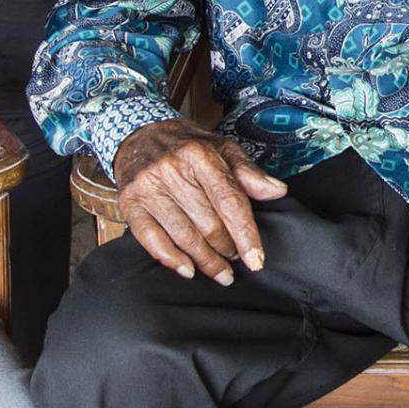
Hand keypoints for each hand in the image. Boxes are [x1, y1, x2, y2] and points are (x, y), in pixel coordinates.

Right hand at [110, 119, 288, 284]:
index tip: (257, 260)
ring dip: (205, 261)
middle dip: (227, 249)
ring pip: (183, 236)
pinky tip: (188, 271)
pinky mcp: (130, 203)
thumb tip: (278, 191)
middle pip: (208, 223)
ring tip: (221, 273)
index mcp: (200, 155)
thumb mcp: (222, 148)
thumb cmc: (187, 146)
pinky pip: (151, 239)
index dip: (245, 234)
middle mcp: (172, 170)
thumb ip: (249, 173)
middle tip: (236, 260)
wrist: (140, 134)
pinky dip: (171, 259)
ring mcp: (149, 188)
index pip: (229, 201)